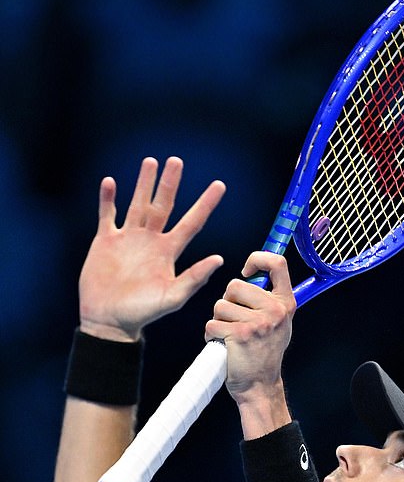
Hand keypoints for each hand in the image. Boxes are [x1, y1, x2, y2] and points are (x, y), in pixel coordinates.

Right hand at [79, 156, 225, 340]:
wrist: (110, 320)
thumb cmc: (143, 313)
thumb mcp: (173, 297)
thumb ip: (194, 277)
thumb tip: (219, 259)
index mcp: (169, 251)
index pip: (192, 222)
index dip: (206, 204)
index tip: (219, 185)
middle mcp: (151, 240)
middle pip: (163, 205)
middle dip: (170, 183)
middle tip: (176, 161)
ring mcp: (128, 238)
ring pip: (137, 204)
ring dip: (143, 183)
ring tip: (151, 162)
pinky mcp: (106, 241)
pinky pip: (107, 215)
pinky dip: (108, 199)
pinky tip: (110, 182)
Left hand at [204, 252, 295, 425]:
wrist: (260, 385)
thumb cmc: (264, 354)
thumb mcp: (278, 323)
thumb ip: (270, 299)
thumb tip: (254, 273)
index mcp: (285, 303)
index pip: (277, 264)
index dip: (258, 259)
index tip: (247, 270)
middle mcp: (275, 310)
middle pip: (234, 285)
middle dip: (227, 302)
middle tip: (236, 321)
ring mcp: (259, 322)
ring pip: (219, 306)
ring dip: (218, 321)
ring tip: (231, 336)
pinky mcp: (240, 334)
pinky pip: (212, 324)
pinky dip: (212, 335)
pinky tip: (223, 345)